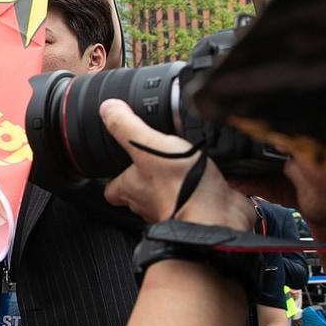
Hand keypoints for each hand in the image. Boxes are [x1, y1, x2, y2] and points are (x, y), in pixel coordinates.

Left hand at [99, 100, 253, 229]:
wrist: (217, 216)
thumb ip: (126, 126)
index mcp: (131, 188)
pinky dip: (206, 184)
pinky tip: (215, 171)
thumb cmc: (179, 187)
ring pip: (171, 193)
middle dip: (148, 175)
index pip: (112, 188)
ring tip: (187, 159)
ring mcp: (177, 207)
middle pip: (140, 191)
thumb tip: (108, 109)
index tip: (117, 164)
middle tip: (157, 156)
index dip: (113, 177)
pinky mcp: (203, 208)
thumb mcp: (147, 145)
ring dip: (178, 178)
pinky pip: (200, 196)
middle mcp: (150, 202)